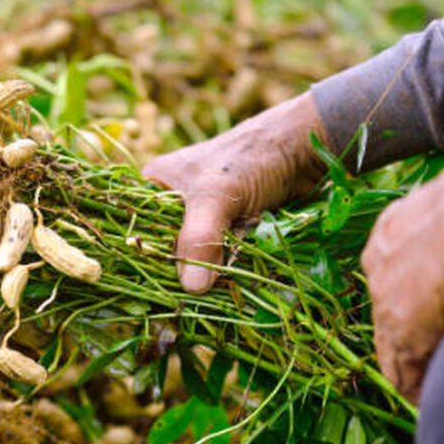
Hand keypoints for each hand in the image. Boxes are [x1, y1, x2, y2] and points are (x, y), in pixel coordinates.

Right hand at [143, 92, 327, 292]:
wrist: (306, 146)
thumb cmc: (252, 157)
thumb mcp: (217, 196)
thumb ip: (200, 238)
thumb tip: (192, 288)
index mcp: (156, 186)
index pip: (137, 231)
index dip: (144, 260)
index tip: (154, 289)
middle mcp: (176, 202)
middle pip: (167, 249)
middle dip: (180, 271)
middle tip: (188, 297)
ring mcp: (206, 217)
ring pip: (196, 257)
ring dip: (207, 274)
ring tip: (213, 292)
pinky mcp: (231, 229)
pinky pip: (221, 257)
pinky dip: (228, 269)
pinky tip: (231, 283)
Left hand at [361, 146, 443, 401]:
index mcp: (392, 228)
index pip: (392, 273)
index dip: (413, 297)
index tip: (433, 313)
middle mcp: (378, 262)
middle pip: (387, 309)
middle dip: (409, 332)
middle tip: (431, 354)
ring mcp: (384, 299)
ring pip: (391, 346)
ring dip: (413, 365)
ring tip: (431, 385)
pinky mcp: (401, 332)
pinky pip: (401, 372)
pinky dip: (417, 387)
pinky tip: (431, 397)